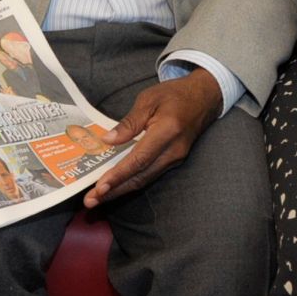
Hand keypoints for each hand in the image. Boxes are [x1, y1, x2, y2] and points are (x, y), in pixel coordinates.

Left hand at [83, 69, 222, 206]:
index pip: (139, 159)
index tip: (99, 187)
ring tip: (99, 197)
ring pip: (145, 179)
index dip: (118, 175)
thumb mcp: (149, 99)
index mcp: (167, 131)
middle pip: (141, 176)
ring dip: (121, 189)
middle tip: (91, 201)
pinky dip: (132, 181)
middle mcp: (173, 151)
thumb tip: (108, 140)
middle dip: (115, 190)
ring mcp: (176, 158)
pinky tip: (117, 185)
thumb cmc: (175, 94)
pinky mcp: (174, 161)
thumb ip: (129, 121)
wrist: (204, 98)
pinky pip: (150, 175)